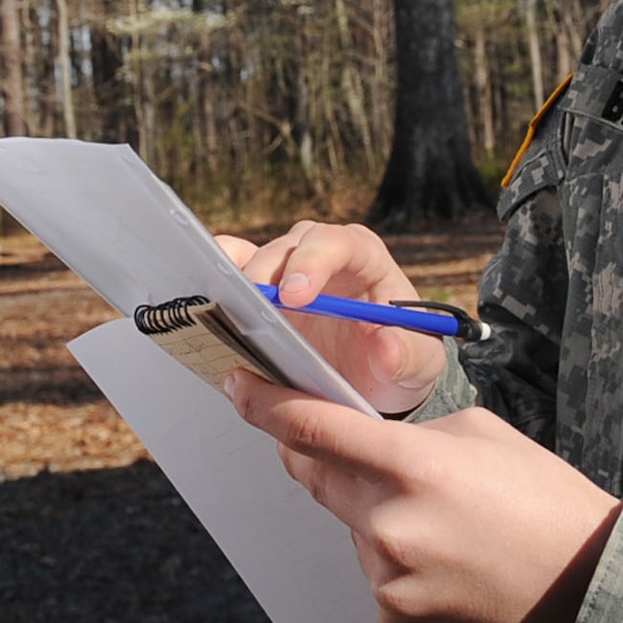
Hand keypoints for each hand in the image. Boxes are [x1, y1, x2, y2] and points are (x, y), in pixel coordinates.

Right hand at [215, 221, 445, 414]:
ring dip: (237, 274)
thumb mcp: (417, 364)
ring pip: (257, 255)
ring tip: (222, 301)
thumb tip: (386, 345)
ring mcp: (289, 270)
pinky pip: (236, 269)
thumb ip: (406, 356)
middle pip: (289, 246)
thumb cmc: (400, 360)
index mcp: (366, 260)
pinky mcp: (265, 291)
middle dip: (268, 273)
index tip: (295, 296)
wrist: (376, 380)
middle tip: (254, 309)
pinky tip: (205, 294)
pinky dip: (219, 276)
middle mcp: (323, 255)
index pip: (340, 242)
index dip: (314, 261)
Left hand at [225, 371, 621, 622]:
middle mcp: (391, 523)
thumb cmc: (544, 503)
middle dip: (324, 460)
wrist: (593, 587)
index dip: (265, 405)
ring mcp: (389, 578)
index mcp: (413, 465)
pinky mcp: (395, 620)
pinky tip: (448, 565)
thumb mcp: (479, 435)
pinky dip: (398, 565)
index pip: (313, 428)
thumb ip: (407, 435)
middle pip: (319, 478)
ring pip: (354, 530)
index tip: (238, 387)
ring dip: (378, 519)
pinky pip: (376, 577)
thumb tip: (356, 442)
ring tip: (448, 528)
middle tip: (365, 458)